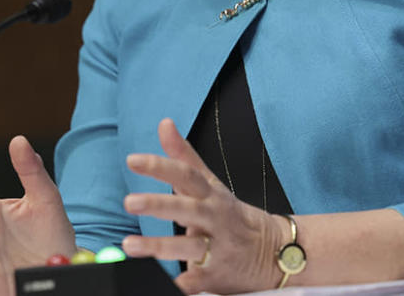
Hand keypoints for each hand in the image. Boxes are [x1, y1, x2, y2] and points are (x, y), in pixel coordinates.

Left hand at [121, 118, 287, 294]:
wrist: (275, 250)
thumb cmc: (231, 215)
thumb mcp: (211, 183)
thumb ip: (184, 156)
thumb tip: (164, 123)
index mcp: (210, 194)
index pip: (186, 174)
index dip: (160, 166)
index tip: (132, 160)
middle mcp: (214, 218)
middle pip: (187, 208)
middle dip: (159, 205)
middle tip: (129, 202)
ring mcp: (217, 247)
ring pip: (189, 246)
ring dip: (159, 246)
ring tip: (129, 245)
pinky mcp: (217, 274)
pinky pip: (197, 280)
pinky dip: (183, 283)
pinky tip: (166, 283)